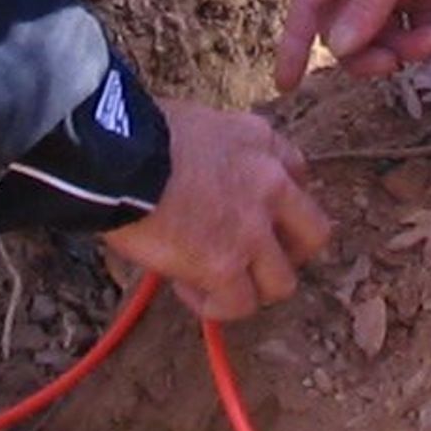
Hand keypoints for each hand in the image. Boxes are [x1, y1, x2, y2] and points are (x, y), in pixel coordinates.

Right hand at [104, 102, 331, 318]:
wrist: (116, 158)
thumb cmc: (136, 134)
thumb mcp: (195, 123)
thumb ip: (216, 151)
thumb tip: (196, 179)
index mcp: (260, 140)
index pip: (298, 174)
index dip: (279, 203)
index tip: (255, 214)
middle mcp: (269, 184)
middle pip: (314, 234)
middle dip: (289, 253)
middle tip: (254, 260)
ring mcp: (252, 229)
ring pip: (282, 282)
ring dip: (252, 287)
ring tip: (216, 284)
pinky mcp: (226, 266)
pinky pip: (238, 305)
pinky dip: (216, 307)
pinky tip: (189, 292)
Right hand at [274, 0, 430, 89]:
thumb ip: (370, 5)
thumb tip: (337, 48)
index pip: (309, 3)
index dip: (294, 45)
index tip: (285, 86)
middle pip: (347, 33)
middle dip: (376, 50)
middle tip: (399, 61)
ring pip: (385, 40)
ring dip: (415, 44)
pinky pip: (417, 34)